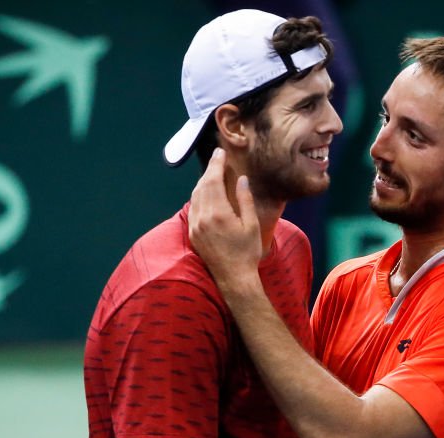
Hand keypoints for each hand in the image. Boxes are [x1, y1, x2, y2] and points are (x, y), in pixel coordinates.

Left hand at [188, 148, 262, 290]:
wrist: (233, 278)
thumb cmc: (247, 253)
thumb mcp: (251, 225)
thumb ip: (245, 200)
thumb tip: (241, 179)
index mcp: (218, 213)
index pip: (213, 181)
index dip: (216, 164)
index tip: (220, 153)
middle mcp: (202, 218)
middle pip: (202, 186)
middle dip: (209, 170)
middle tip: (217, 159)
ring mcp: (194, 226)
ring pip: (194, 196)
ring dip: (203, 182)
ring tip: (212, 173)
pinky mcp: (192, 234)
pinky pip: (192, 208)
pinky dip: (198, 196)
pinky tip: (205, 194)